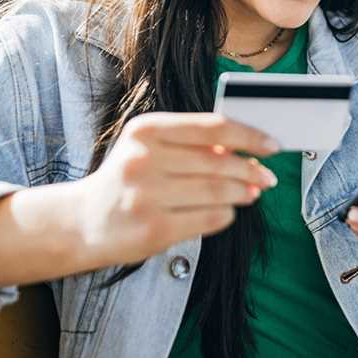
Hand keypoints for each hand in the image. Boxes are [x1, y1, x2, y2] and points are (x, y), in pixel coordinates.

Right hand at [72, 112, 279, 265]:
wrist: (83, 222)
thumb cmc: (128, 179)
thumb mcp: (150, 149)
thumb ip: (192, 144)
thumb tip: (247, 150)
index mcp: (145, 130)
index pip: (212, 128)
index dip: (249, 137)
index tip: (273, 146)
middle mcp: (143, 160)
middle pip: (218, 162)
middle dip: (251, 170)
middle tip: (268, 177)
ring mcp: (147, 196)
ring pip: (217, 192)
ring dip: (242, 193)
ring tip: (252, 193)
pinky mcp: (154, 229)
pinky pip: (208, 219)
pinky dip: (225, 215)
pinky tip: (227, 211)